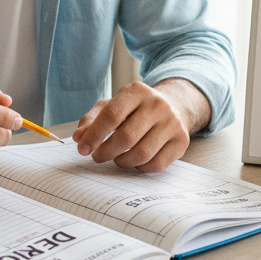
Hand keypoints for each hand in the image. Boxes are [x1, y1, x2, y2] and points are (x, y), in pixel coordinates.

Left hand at [70, 79, 208, 172]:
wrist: (173, 106)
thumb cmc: (134, 109)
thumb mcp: (112, 105)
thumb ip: (92, 120)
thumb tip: (78, 138)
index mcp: (136, 91)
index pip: (111, 116)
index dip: (94, 135)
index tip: (82, 149)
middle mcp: (157, 104)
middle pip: (126, 138)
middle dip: (106, 152)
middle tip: (97, 156)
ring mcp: (172, 123)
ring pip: (141, 154)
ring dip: (122, 162)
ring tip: (116, 158)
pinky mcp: (181, 141)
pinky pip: (157, 164)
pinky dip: (141, 168)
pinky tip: (135, 161)